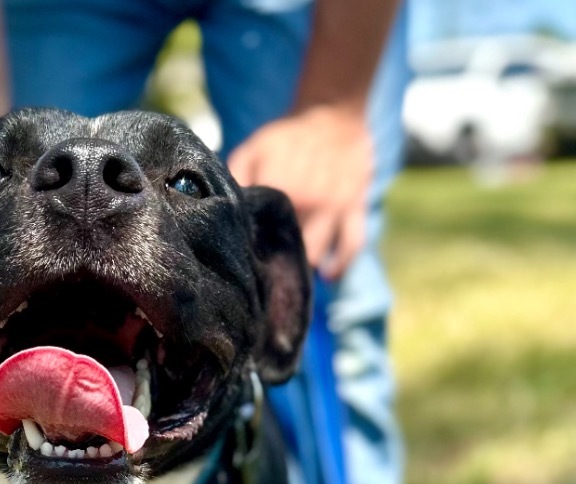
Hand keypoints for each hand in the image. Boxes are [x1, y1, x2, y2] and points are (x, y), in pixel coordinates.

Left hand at [228, 105, 372, 278]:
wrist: (334, 113)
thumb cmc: (287, 137)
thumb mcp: (254, 149)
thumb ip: (237, 179)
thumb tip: (219, 209)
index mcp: (283, 184)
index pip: (262, 229)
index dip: (250, 248)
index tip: (240, 261)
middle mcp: (311, 198)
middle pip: (290, 245)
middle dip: (275, 263)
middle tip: (262, 277)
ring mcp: (336, 204)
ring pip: (319, 250)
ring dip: (303, 267)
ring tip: (288, 279)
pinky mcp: (356, 206)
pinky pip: (353, 242)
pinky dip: (342, 262)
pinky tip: (328, 275)